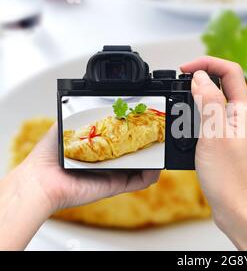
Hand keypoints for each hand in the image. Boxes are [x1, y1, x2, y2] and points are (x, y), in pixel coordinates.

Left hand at [0, 125, 158, 249]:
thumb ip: (78, 116)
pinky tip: (156, 165)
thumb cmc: (49, 155)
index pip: (120, 140)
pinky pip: (139, 181)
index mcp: (98, 149)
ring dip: (153, 159)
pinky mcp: (117, 185)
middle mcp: (108, 163)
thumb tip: (88, 100)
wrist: (44, 179)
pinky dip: (151, 174)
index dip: (133, 132)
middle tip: (156, 134)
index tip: (143, 123)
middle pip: (134, 153)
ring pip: (141, 168)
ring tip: (161, 147)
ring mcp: (114, 174)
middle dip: (147, 144)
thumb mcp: (65, 127)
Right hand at [181, 56, 246, 250]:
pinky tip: (184, 129)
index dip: (207, 63)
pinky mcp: (224, 144)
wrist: (238, 210)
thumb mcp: (214, 134)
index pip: (229, 71)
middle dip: (199, 79)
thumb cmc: (230, 178)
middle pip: (221, 84)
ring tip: (178, 107)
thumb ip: (208, 102)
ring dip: (195, 99)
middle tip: (178, 85)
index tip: (185, 69)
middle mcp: (240, 117)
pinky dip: (195, 119)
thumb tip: (200, 77)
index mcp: (243, 110)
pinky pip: (209, 122)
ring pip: (213, 103)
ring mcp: (233, 131)